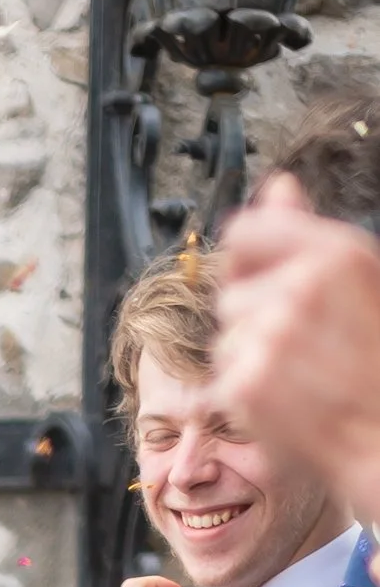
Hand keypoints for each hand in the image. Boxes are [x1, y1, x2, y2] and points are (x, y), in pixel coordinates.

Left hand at [213, 173, 379, 535]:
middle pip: (230, 294)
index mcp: (336, 254)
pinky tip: (286, 401)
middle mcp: (301, 288)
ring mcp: (271, 336)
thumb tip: (278, 185)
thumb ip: (306, 233)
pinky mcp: (246, 383)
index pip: (243, 231)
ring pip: (225, 337)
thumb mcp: (356, 281)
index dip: (246, 261)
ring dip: (248, 359)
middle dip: (253, 320)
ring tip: (300, 377)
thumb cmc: (375, 360)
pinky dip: (244, 394)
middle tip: (305, 349)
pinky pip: (221, 376)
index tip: (264, 284)